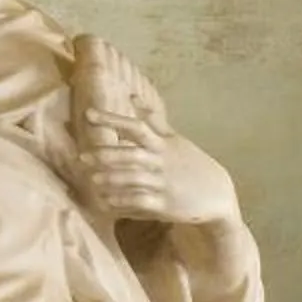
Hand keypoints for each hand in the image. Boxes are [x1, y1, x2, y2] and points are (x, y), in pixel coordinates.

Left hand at [74, 108, 240, 227]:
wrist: (219, 195)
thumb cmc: (193, 164)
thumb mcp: (176, 140)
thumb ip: (153, 120)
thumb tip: (132, 96)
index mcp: (164, 144)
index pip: (136, 127)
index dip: (112, 120)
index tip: (89, 114)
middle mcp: (162, 162)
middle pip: (131, 154)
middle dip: (106, 154)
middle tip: (82, 156)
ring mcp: (164, 184)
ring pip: (134, 179)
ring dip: (111, 179)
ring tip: (92, 179)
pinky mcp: (166, 205)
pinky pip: (141, 202)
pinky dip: (123, 201)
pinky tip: (107, 202)